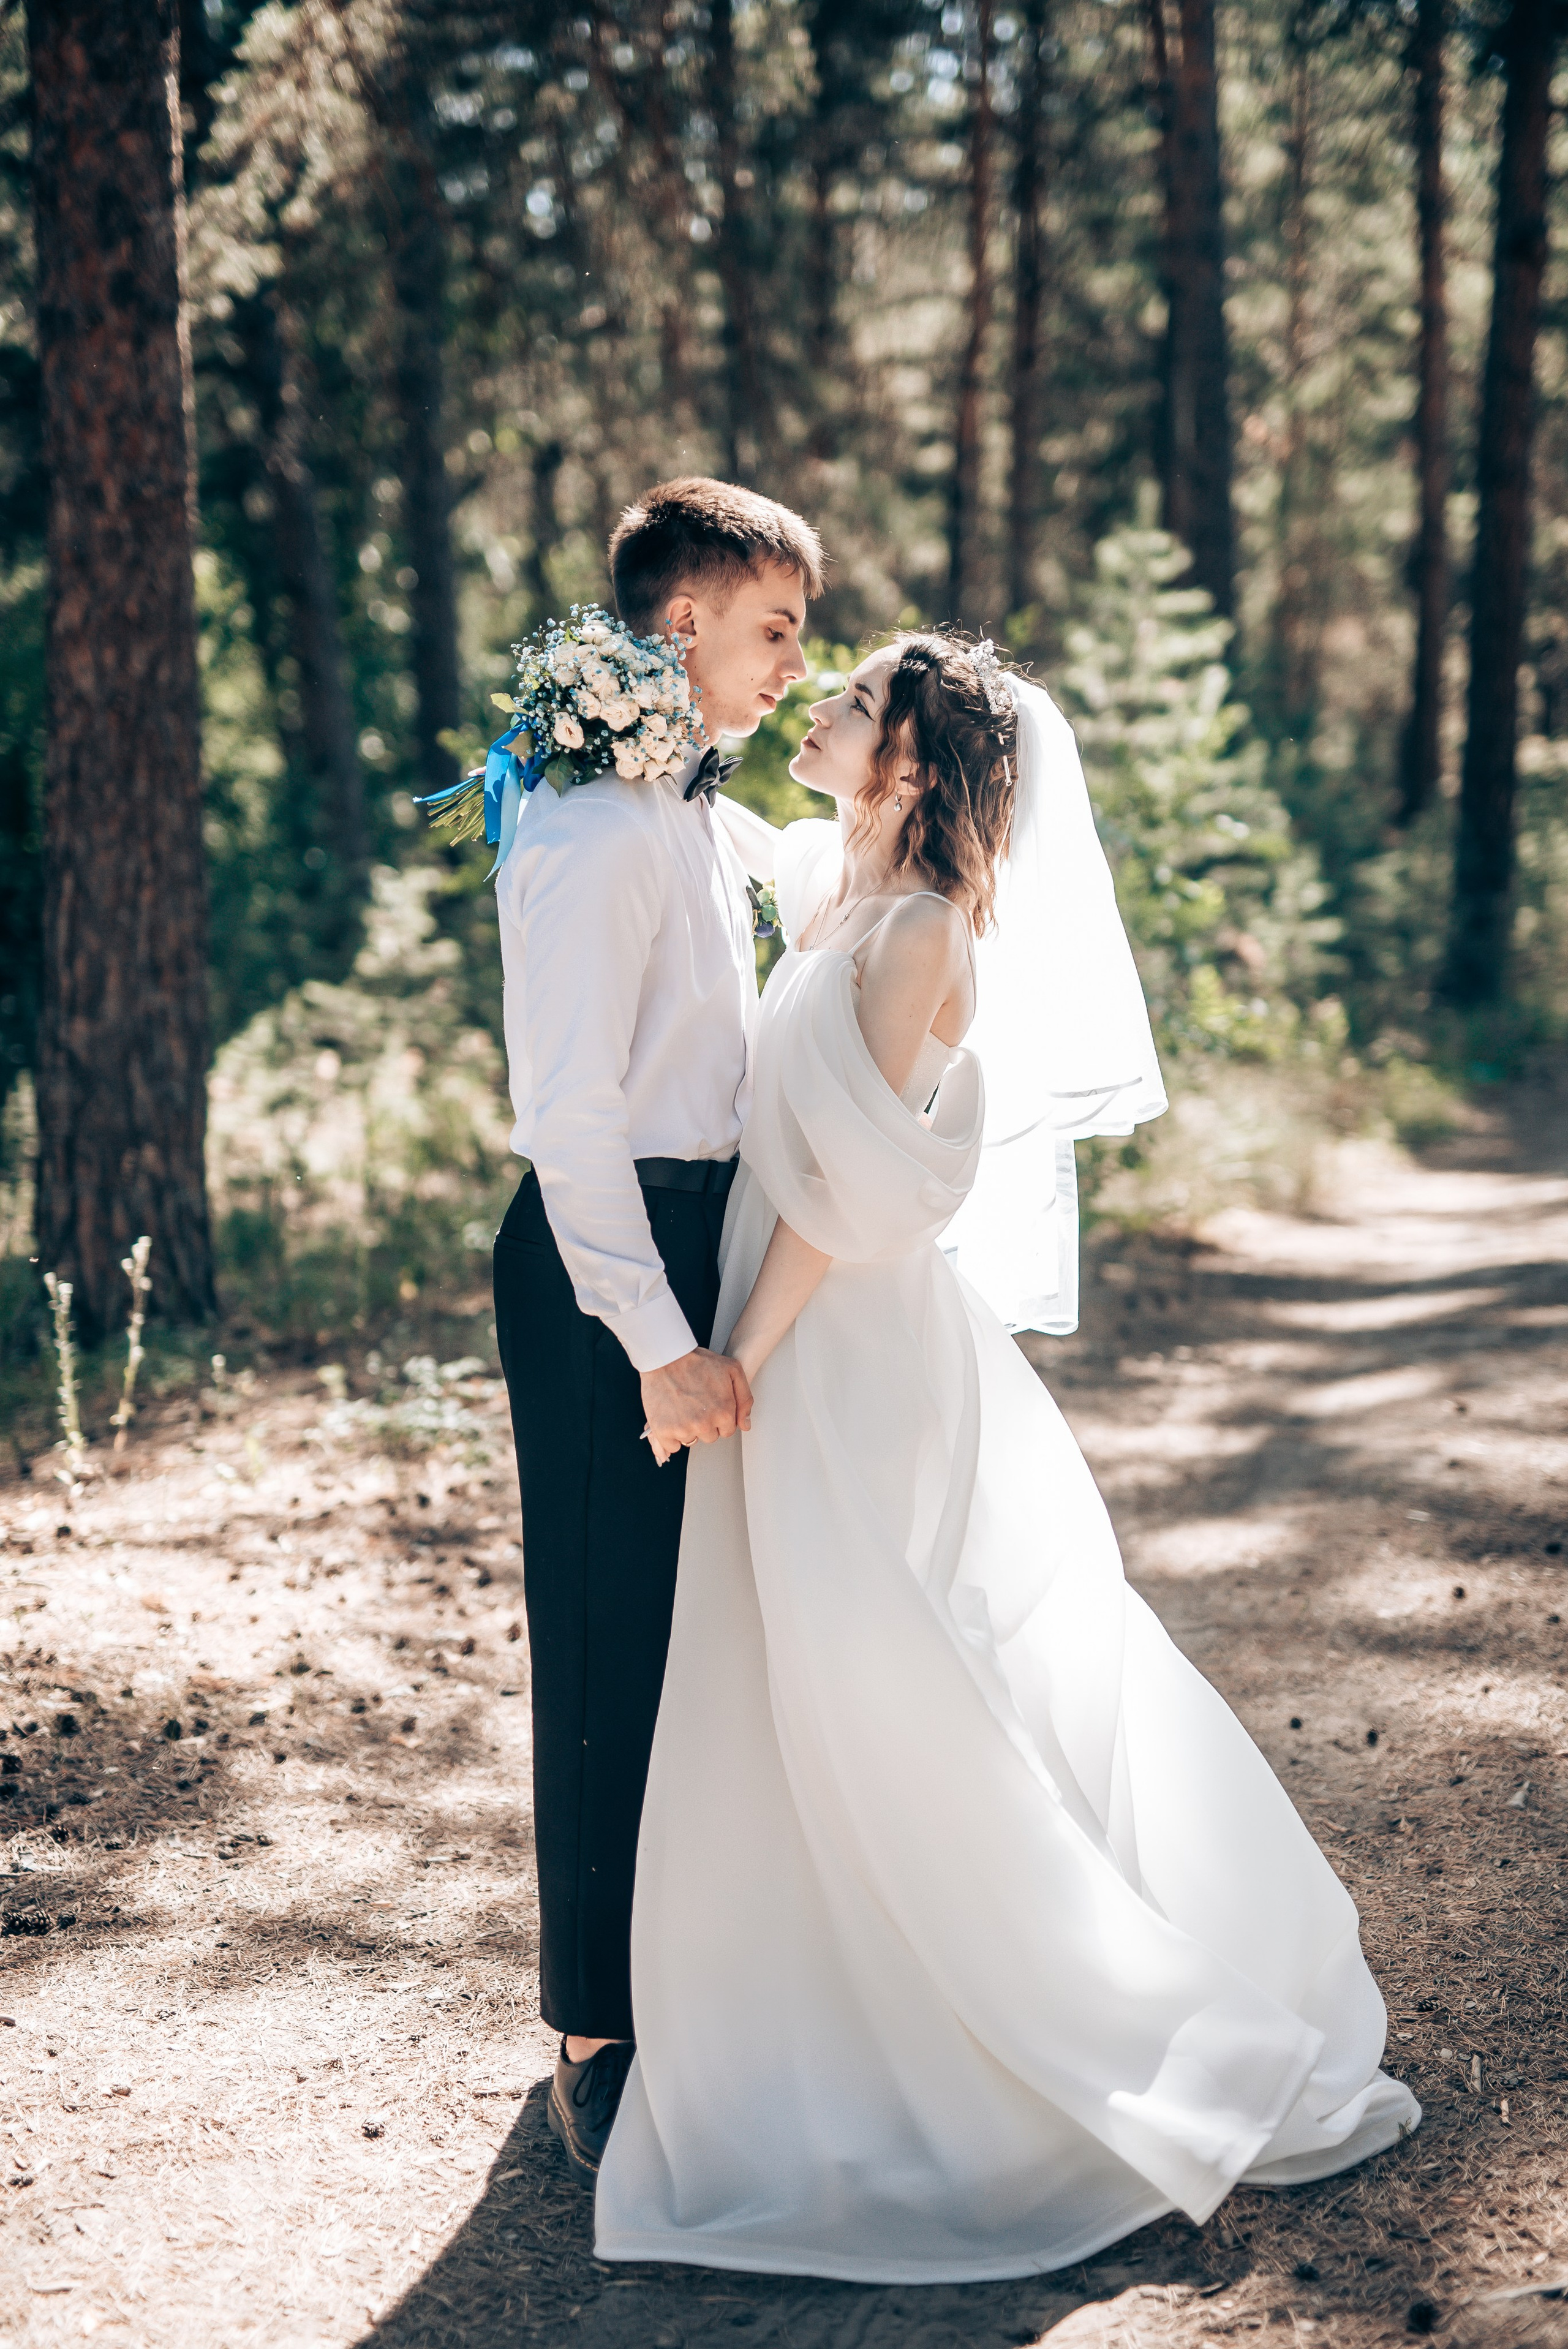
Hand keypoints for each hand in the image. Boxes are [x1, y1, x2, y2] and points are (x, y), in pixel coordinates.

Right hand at [640, 1347, 753, 1463]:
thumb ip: (744, 1399)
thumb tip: (746, 1425)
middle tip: (694, 1404)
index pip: (727, 1430)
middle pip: (710, 1437)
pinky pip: (672, 1446)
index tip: (709, 1406)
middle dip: (704, 1424)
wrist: (664, 1357)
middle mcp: (705, 1424)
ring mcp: (684, 1429)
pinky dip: (670, 1436)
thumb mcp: (732, 1370)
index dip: (719, 1418)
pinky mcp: (664, 1431)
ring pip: (691, 1441)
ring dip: (687, 1429)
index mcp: (724, 1411)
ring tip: (681, 1407)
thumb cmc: (696, 1361)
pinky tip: (670, 1418)